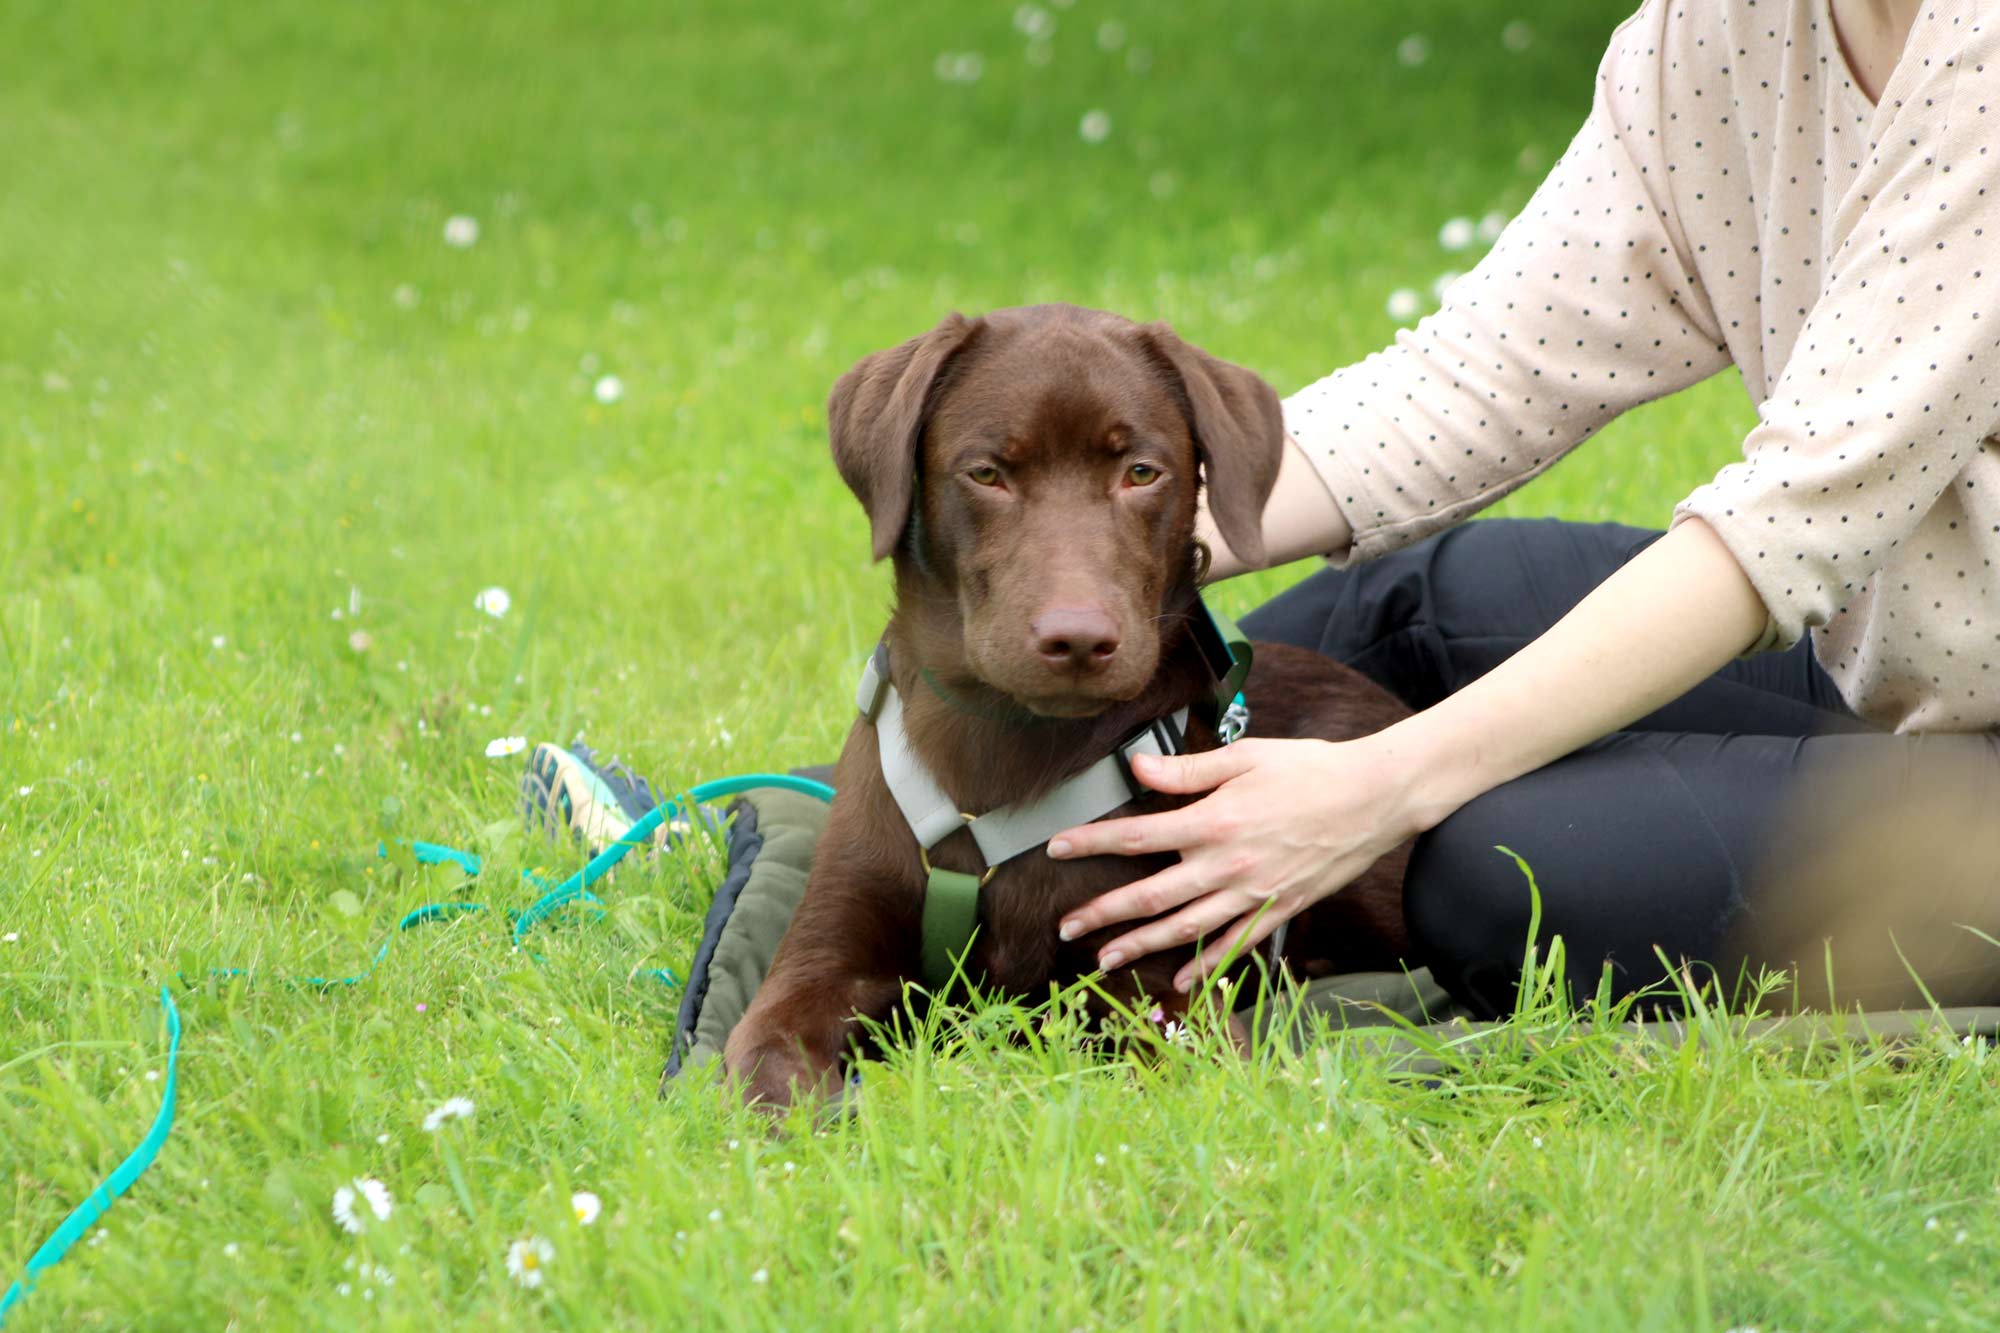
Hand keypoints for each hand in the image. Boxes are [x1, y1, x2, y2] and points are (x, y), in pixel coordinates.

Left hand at [1048, 736, 1421, 991]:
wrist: (1375, 797)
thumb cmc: (1310, 769)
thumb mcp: (1246, 757)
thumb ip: (1188, 769)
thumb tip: (1136, 767)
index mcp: (1214, 821)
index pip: (1137, 836)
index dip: (1091, 843)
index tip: (1055, 848)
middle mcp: (1228, 864)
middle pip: (1151, 896)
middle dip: (1103, 914)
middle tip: (1066, 928)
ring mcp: (1254, 893)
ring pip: (1186, 928)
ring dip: (1141, 946)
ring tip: (1103, 960)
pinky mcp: (1279, 909)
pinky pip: (1235, 944)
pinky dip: (1207, 965)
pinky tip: (1181, 981)